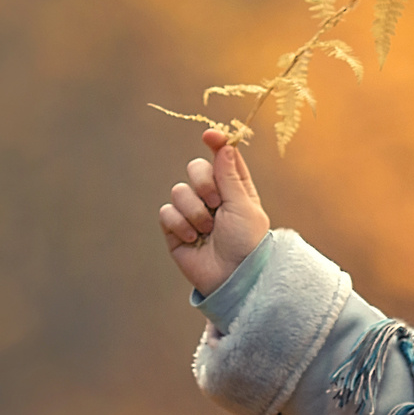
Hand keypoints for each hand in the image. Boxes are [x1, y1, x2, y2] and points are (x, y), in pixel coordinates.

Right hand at [159, 127, 271, 293]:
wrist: (232, 278)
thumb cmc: (247, 243)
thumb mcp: (244, 206)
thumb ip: (229, 176)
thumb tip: (223, 145)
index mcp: (235, 189)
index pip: (223, 157)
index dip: (216, 143)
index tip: (209, 136)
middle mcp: (213, 197)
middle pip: (195, 168)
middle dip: (203, 183)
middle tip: (216, 204)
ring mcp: (193, 213)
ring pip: (179, 191)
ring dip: (194, 212)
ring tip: (207, 231)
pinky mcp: (175, 229)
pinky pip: (166, 212)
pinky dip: (180, 225)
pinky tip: (193, 240)